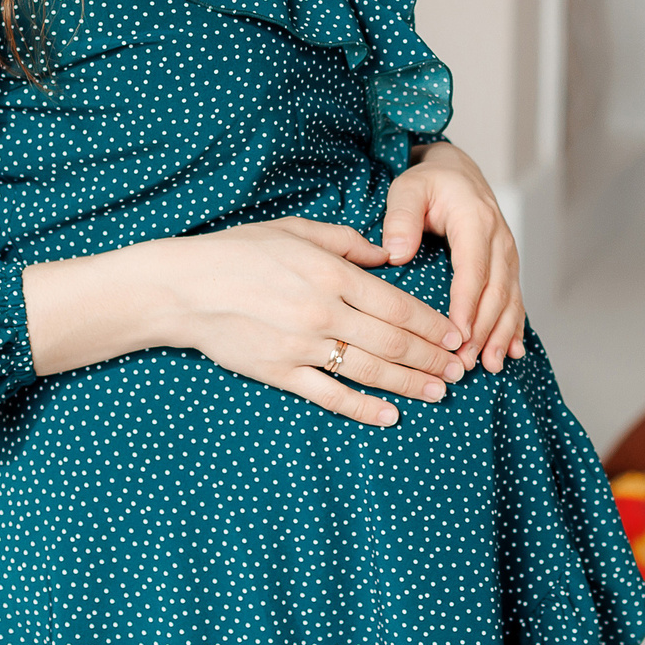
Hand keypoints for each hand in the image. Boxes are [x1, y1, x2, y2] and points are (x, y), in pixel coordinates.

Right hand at [164, 218, 467, 424]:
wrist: (184, 288)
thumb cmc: (240, 252)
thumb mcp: (297, 230)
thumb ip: (346, 242)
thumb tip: (387, 254)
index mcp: (330, 274)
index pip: (395, 304)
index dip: (430, 323)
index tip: (454, 335)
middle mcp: (322, 311)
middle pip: (391, 341)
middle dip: (430, 357)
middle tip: (460, 369)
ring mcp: (301, 346)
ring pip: (368, 370)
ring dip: (409, 383)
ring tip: (439, 392)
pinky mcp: (280, 372)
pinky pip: (329, 394)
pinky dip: (362, 407)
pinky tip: (389, 414)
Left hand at [381, 142, 526, 372]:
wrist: (457, 172)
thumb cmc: (429, 183)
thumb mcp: (408, 188)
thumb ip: (401, 217)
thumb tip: (396, 253)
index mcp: (475, 220)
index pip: (474, 268)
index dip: (468, 303)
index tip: (458, 334)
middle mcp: (499, 238)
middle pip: (496, 290)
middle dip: (484, 330)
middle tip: (466, 362)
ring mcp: (507, 254)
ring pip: (510, 299)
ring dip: (502, 334)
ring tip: (491, 365)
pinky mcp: (508, 265)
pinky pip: (515, 298)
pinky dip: (515, 327)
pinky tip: (513, 352)